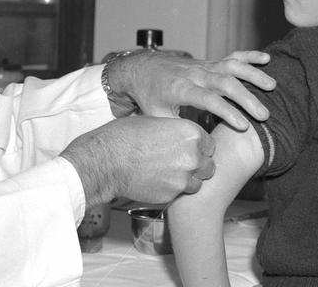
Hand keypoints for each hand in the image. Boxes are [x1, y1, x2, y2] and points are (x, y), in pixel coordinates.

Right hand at [59, 115, 216, 205]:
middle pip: (209, 165)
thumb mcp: (156, 122)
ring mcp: (184, 177)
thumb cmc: (126, 136)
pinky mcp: (172, 194)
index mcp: (191, 133)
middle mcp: (193, 155)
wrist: (107, 160)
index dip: (200, 148)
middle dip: (198, 166)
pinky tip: (159, 182)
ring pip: (198, 183)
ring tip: (170, 175)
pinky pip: (181, 194)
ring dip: (188, 180)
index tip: (190, 150)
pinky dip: (173, 190)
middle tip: (181, 164)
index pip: (210, 145)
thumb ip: (176, 132)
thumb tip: (182, 136)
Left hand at [104, 50, 275, 129]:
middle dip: (246, 98)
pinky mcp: (210, 62)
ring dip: (253, 75)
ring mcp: (204, 66)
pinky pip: (231, 56)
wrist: (142, 69)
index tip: (244, 126)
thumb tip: (199, 146)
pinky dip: (249, 56)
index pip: (208, 100)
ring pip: (232, 67)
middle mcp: (195, 75)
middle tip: (264, 115)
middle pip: (225, 83)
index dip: (227, 112)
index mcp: (180, 89)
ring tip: (272, 86)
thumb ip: (177, 129)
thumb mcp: (157, 117)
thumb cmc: (150, 97)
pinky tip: (266, 59)